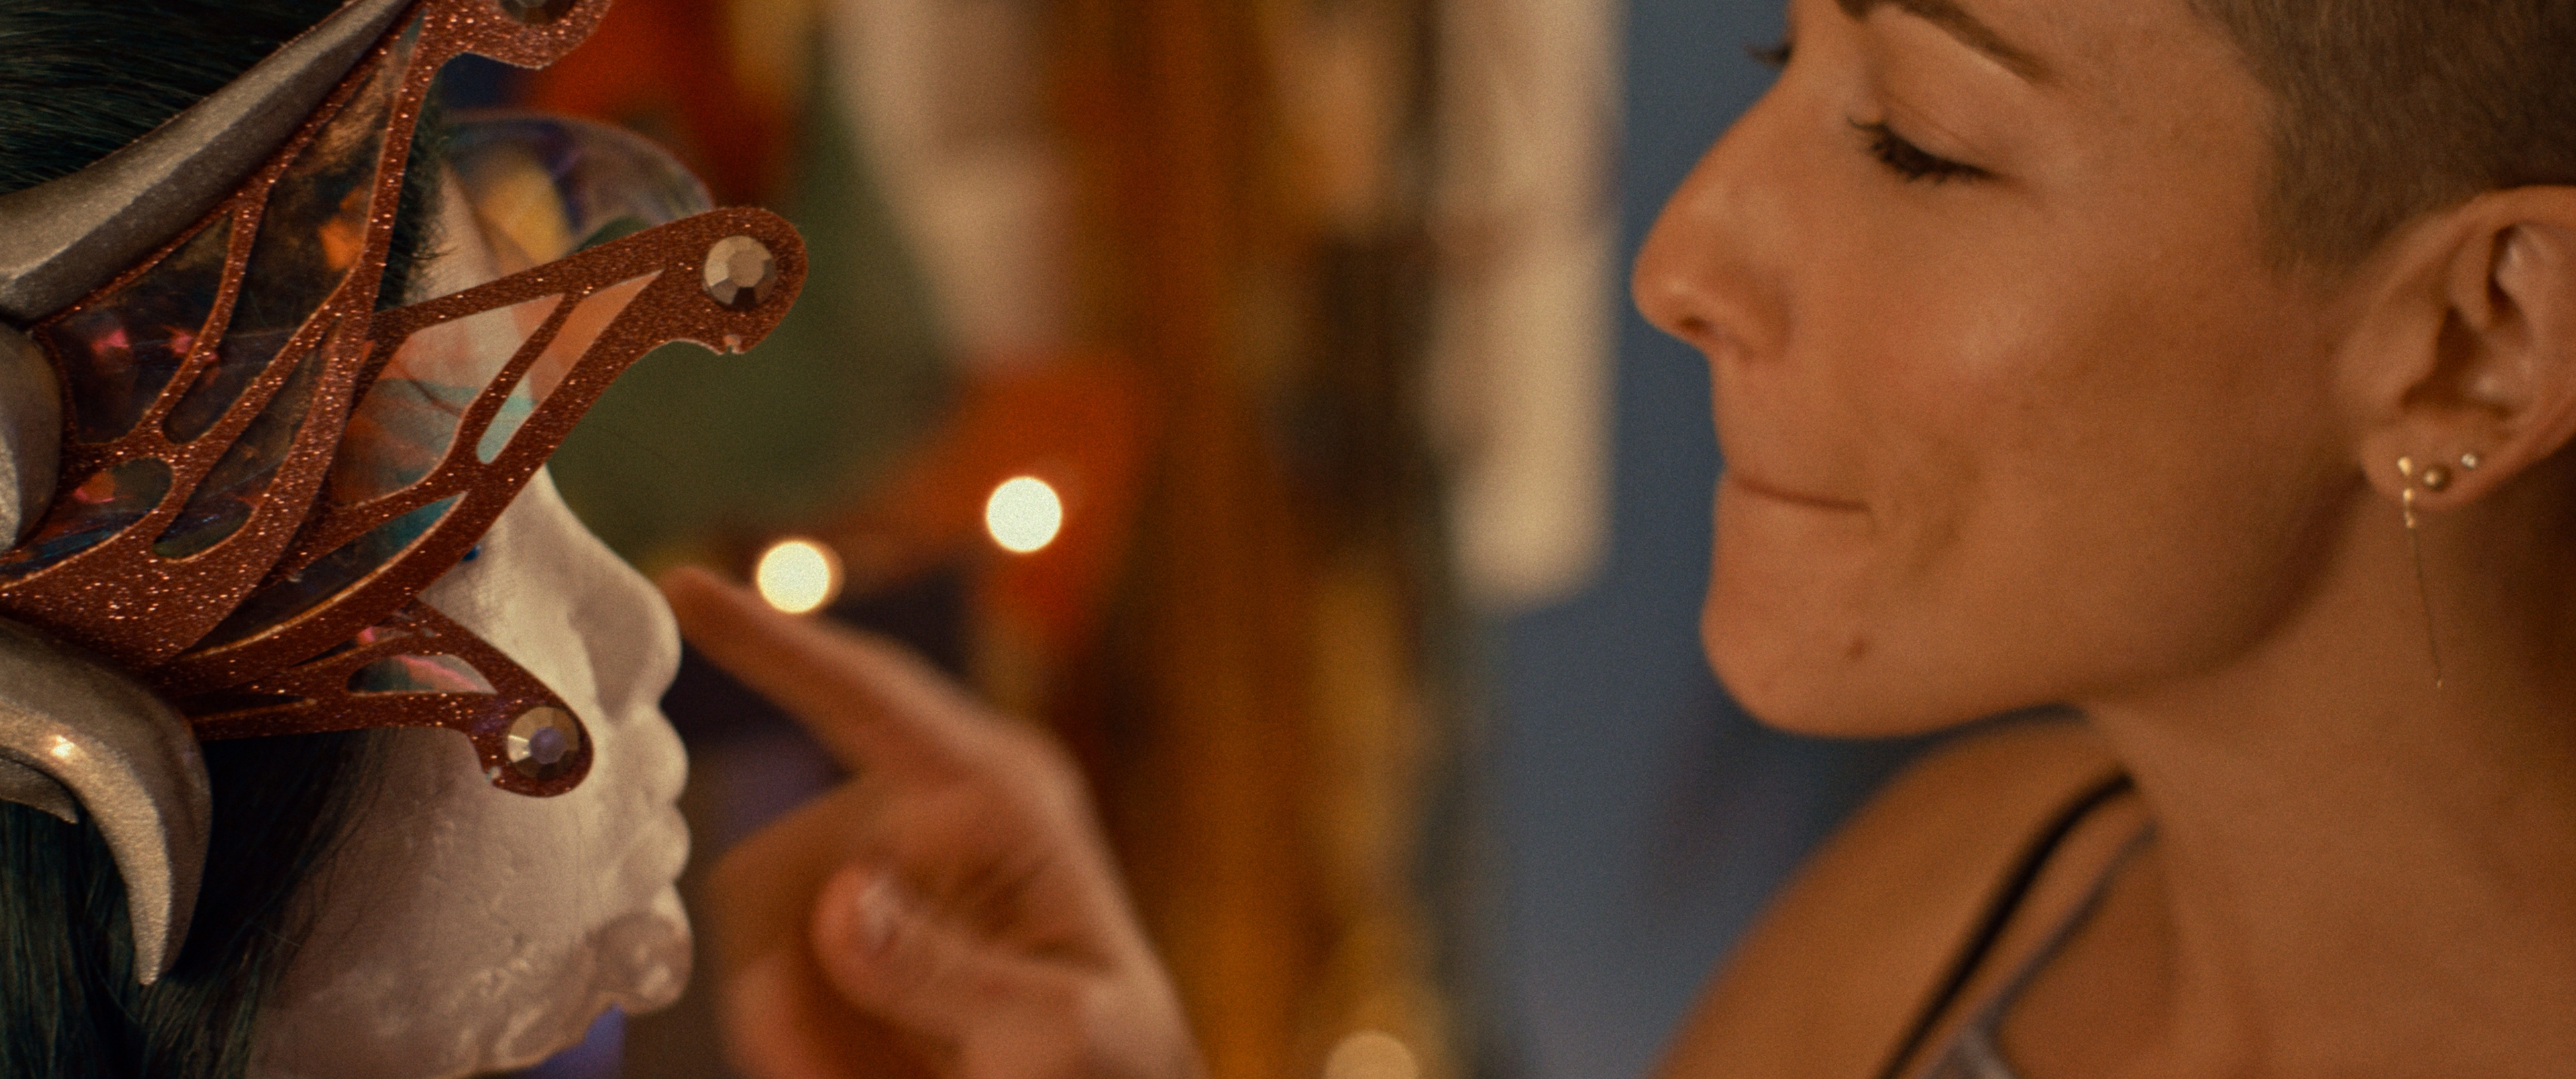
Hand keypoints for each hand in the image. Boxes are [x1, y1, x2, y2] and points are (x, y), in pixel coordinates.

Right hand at [660, 567, 1203, 1078]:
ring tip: (881, 1075)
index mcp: (1003, 791)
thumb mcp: (1054, 1031)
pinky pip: (761, 964)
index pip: (868, 694)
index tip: (684, 587)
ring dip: (794, 1014)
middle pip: (783, 854)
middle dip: (793, 972)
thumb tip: (843, 901)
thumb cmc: (1114, 1067)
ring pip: (758, 921)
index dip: (772, 642)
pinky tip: (863, 1069)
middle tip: (844, 1071)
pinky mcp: (849, 917)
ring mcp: (882, 861)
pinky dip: (792, 1030)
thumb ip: (947, 970)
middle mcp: (932, 804)